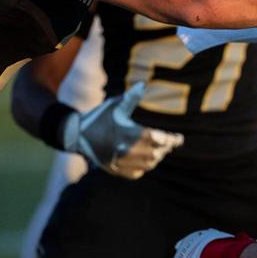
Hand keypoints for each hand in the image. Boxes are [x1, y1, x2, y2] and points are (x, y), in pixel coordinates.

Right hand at [60, 82, 183, 179]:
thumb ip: (131, 97)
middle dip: (164, 147)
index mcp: (129, 133)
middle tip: (169, 143)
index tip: (180, 139)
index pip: (158, 138)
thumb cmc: (99, 117)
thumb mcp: (115, 105)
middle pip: (155, 153)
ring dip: (156, 157)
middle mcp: (126, 149)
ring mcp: (120, 161)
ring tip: (160, 150)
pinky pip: (136, 173)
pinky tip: (146, 160)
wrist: (76, 135)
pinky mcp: (115, 169)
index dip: (171, 139)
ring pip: (148, 164)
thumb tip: (143, 84)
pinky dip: (144, 167)